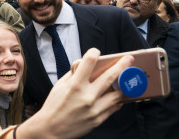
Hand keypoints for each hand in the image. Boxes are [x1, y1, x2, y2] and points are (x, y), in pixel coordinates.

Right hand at [17, 48, 133, 138]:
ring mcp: (94, 109)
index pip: (88, 62)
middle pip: (110, 76)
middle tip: (129, 59)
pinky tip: (117, 96)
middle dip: (122, 65)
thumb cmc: (53, 106)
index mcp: (75, 85)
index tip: (96, 51)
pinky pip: (113, 107)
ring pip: (117, 94)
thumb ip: (73, 75)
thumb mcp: (59, 86)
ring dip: (123, 85)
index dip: (94, 53)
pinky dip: (116, 100)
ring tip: (127, 79)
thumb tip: (84, 65)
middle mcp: (86, 96)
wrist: (51, 129)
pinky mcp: (98, 119)